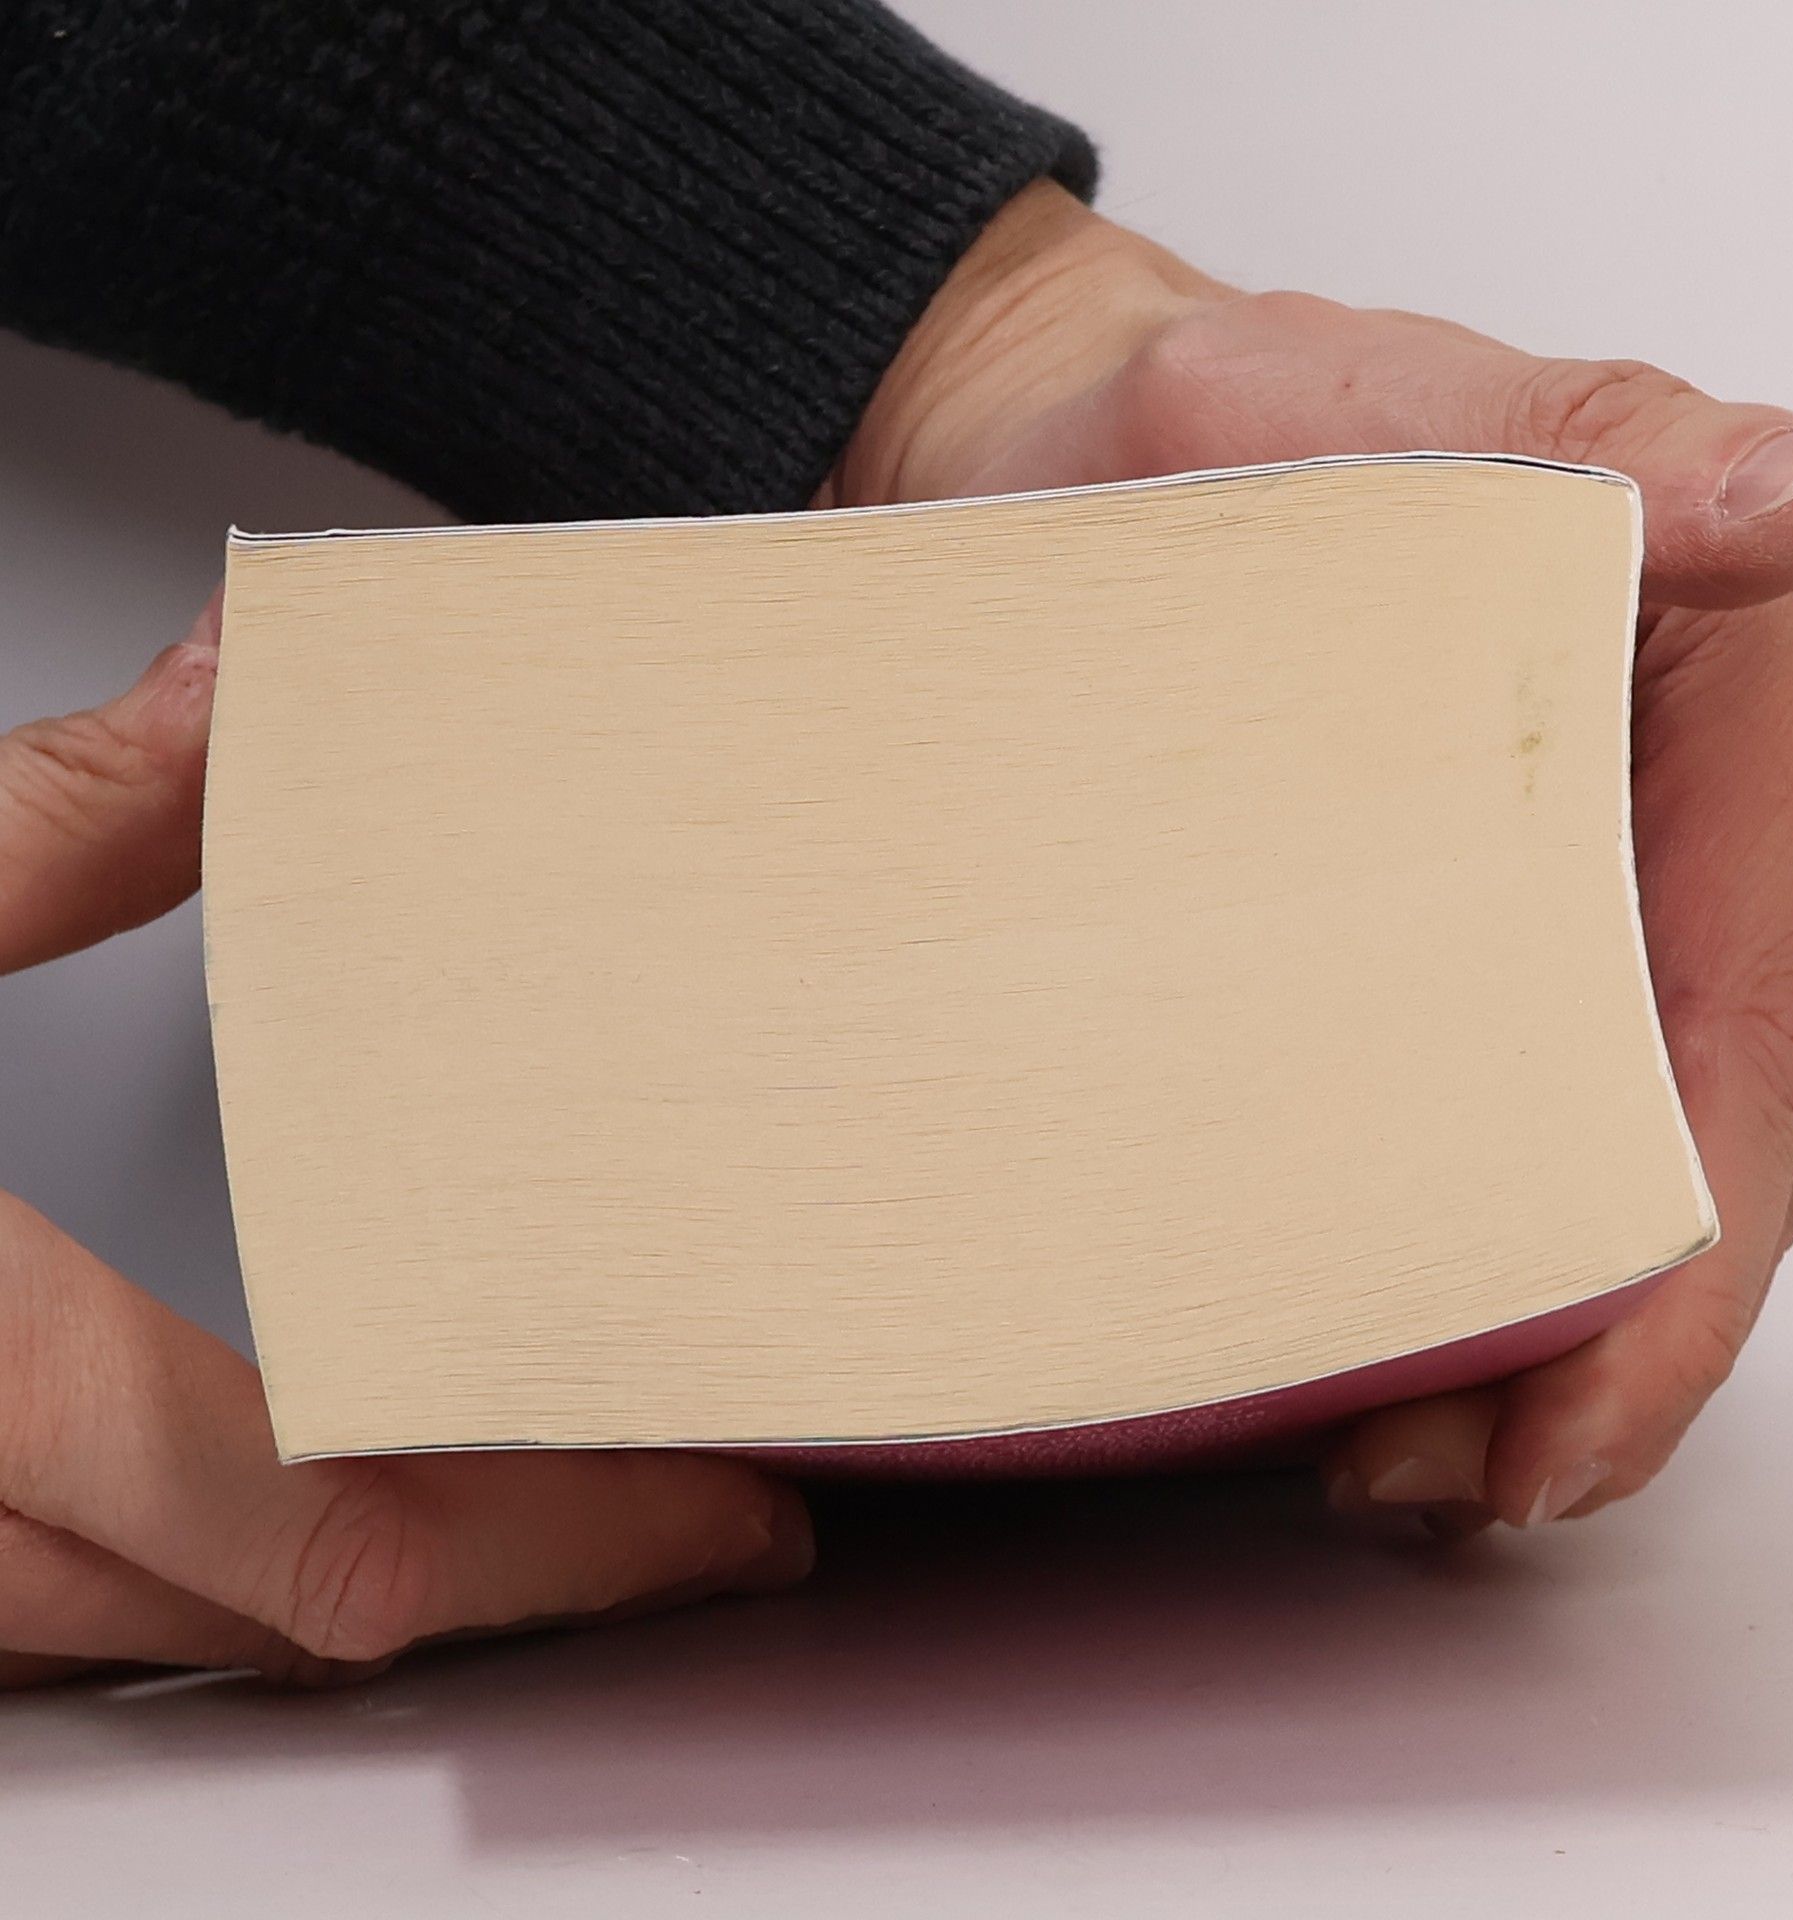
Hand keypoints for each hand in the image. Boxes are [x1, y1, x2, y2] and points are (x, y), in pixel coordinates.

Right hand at [0, 602, 810, 1688]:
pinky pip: (63, 1614)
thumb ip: (60, 810)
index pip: (297, 1515)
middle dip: (516, 1577)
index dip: (543, 1537)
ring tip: (571, 1509)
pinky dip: (223, 1580)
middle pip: (276, 1611)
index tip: (712, 1509)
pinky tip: (339, 1507)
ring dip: (382, 1585)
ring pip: (167, 1636)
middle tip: (701, 1522)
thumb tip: (249, 671)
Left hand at [826, 183, 1792, 1528]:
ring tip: (1423, 1452)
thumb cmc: (1177, 432)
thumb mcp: (1343, 412)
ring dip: (1569, 1323)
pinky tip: (1412, 1330)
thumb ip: (1585, 454)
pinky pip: (1562, 1108)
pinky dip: (1508, 1246)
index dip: (1686, 1258)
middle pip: (1729, 1121)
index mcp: (1758, 657)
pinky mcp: (1527, 912)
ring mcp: (1634, 858)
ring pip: (1658, 1143)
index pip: (1761, 1010)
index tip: (1569, 1414)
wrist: (1052, 454)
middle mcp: (1724, 780)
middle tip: (1469, 1474)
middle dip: (1623, 1336)